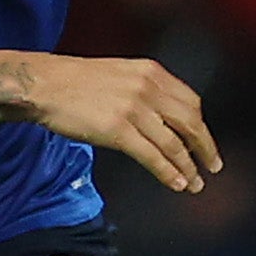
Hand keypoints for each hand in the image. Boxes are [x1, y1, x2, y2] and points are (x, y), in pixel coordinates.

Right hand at [40, 53, 223, 193]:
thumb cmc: (74, 80)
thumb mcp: (121, 73)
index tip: (205, 141)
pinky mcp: (118, 131)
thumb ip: (145, 89)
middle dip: (204, 148)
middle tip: (213, 166)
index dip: (201, 126)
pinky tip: (177, 183)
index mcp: (151, 72)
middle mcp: (148, 89)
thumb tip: (164, 115)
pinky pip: (153, 156)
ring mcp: (134, 110)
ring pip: (173, 144)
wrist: (42, 84)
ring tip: (195, 183)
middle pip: (190, 123)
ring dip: (188, 167)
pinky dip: (169, 172)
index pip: (191, 102)